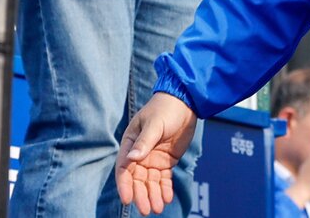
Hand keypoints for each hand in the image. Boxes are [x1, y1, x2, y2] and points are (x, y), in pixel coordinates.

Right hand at [116, 92, 197, 214]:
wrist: (185, 102)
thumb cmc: (164, 109)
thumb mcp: (154, 124)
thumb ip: (145, 141)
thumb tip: (132, 158)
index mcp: (130, 145)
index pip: (124, 169)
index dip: (125, 185)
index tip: (127, 199)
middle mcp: (139, 155)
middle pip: (137, 180)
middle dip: (141, 195)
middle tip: (146, 210)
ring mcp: (152, 159)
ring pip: (150, 182)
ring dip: (153, 195)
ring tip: (157, 209)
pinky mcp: (166, 161)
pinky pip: (164, 178)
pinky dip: (165, 189)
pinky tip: (167, 199)